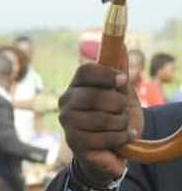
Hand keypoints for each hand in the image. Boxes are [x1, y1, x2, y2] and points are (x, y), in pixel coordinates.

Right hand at [58, 58, 143, 182]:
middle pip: (95, 96)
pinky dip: (120, 137)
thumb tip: (121, 45)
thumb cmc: (114, 114)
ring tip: (123, 125)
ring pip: (101, 118)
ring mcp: (68, 123)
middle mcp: (66, 102)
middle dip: (118, 104)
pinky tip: (124, 137)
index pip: (85, 71)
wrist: (112, 145)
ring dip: (121, 122)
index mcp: (77, 85)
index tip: (123, 80)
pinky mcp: (74, 142)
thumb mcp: (120, 91)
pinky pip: (103, 137)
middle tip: (123, 109)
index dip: (106, 74)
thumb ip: (119, 69)